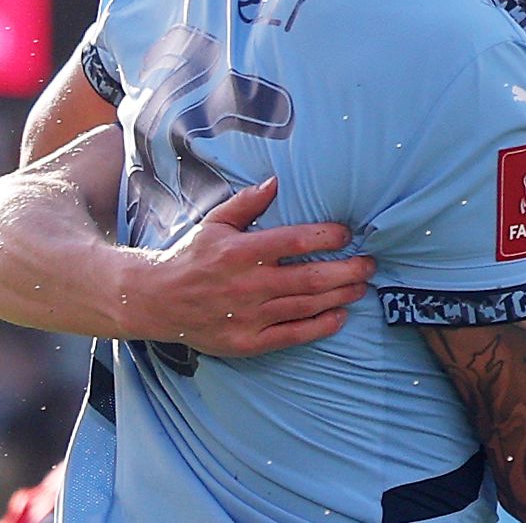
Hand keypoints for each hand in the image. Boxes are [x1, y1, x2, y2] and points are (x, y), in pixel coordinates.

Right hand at [115, 177, 374, 356]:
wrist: (156, 301)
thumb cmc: (191, 257)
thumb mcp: (214, 224)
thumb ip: (247, 204)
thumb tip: (276, 182)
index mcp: (241, 252)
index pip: (294, 242)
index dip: (326, 236)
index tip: (347, 233)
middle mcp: (248, 285)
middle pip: (309, 278)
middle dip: (346, 270)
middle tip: (369, 263)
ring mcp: (249, 316)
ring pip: (306, 306)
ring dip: (340, 296)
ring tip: (361, 286)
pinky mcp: (248, 342)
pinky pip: (291, 335)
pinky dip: (319, 327)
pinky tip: (340, 316)